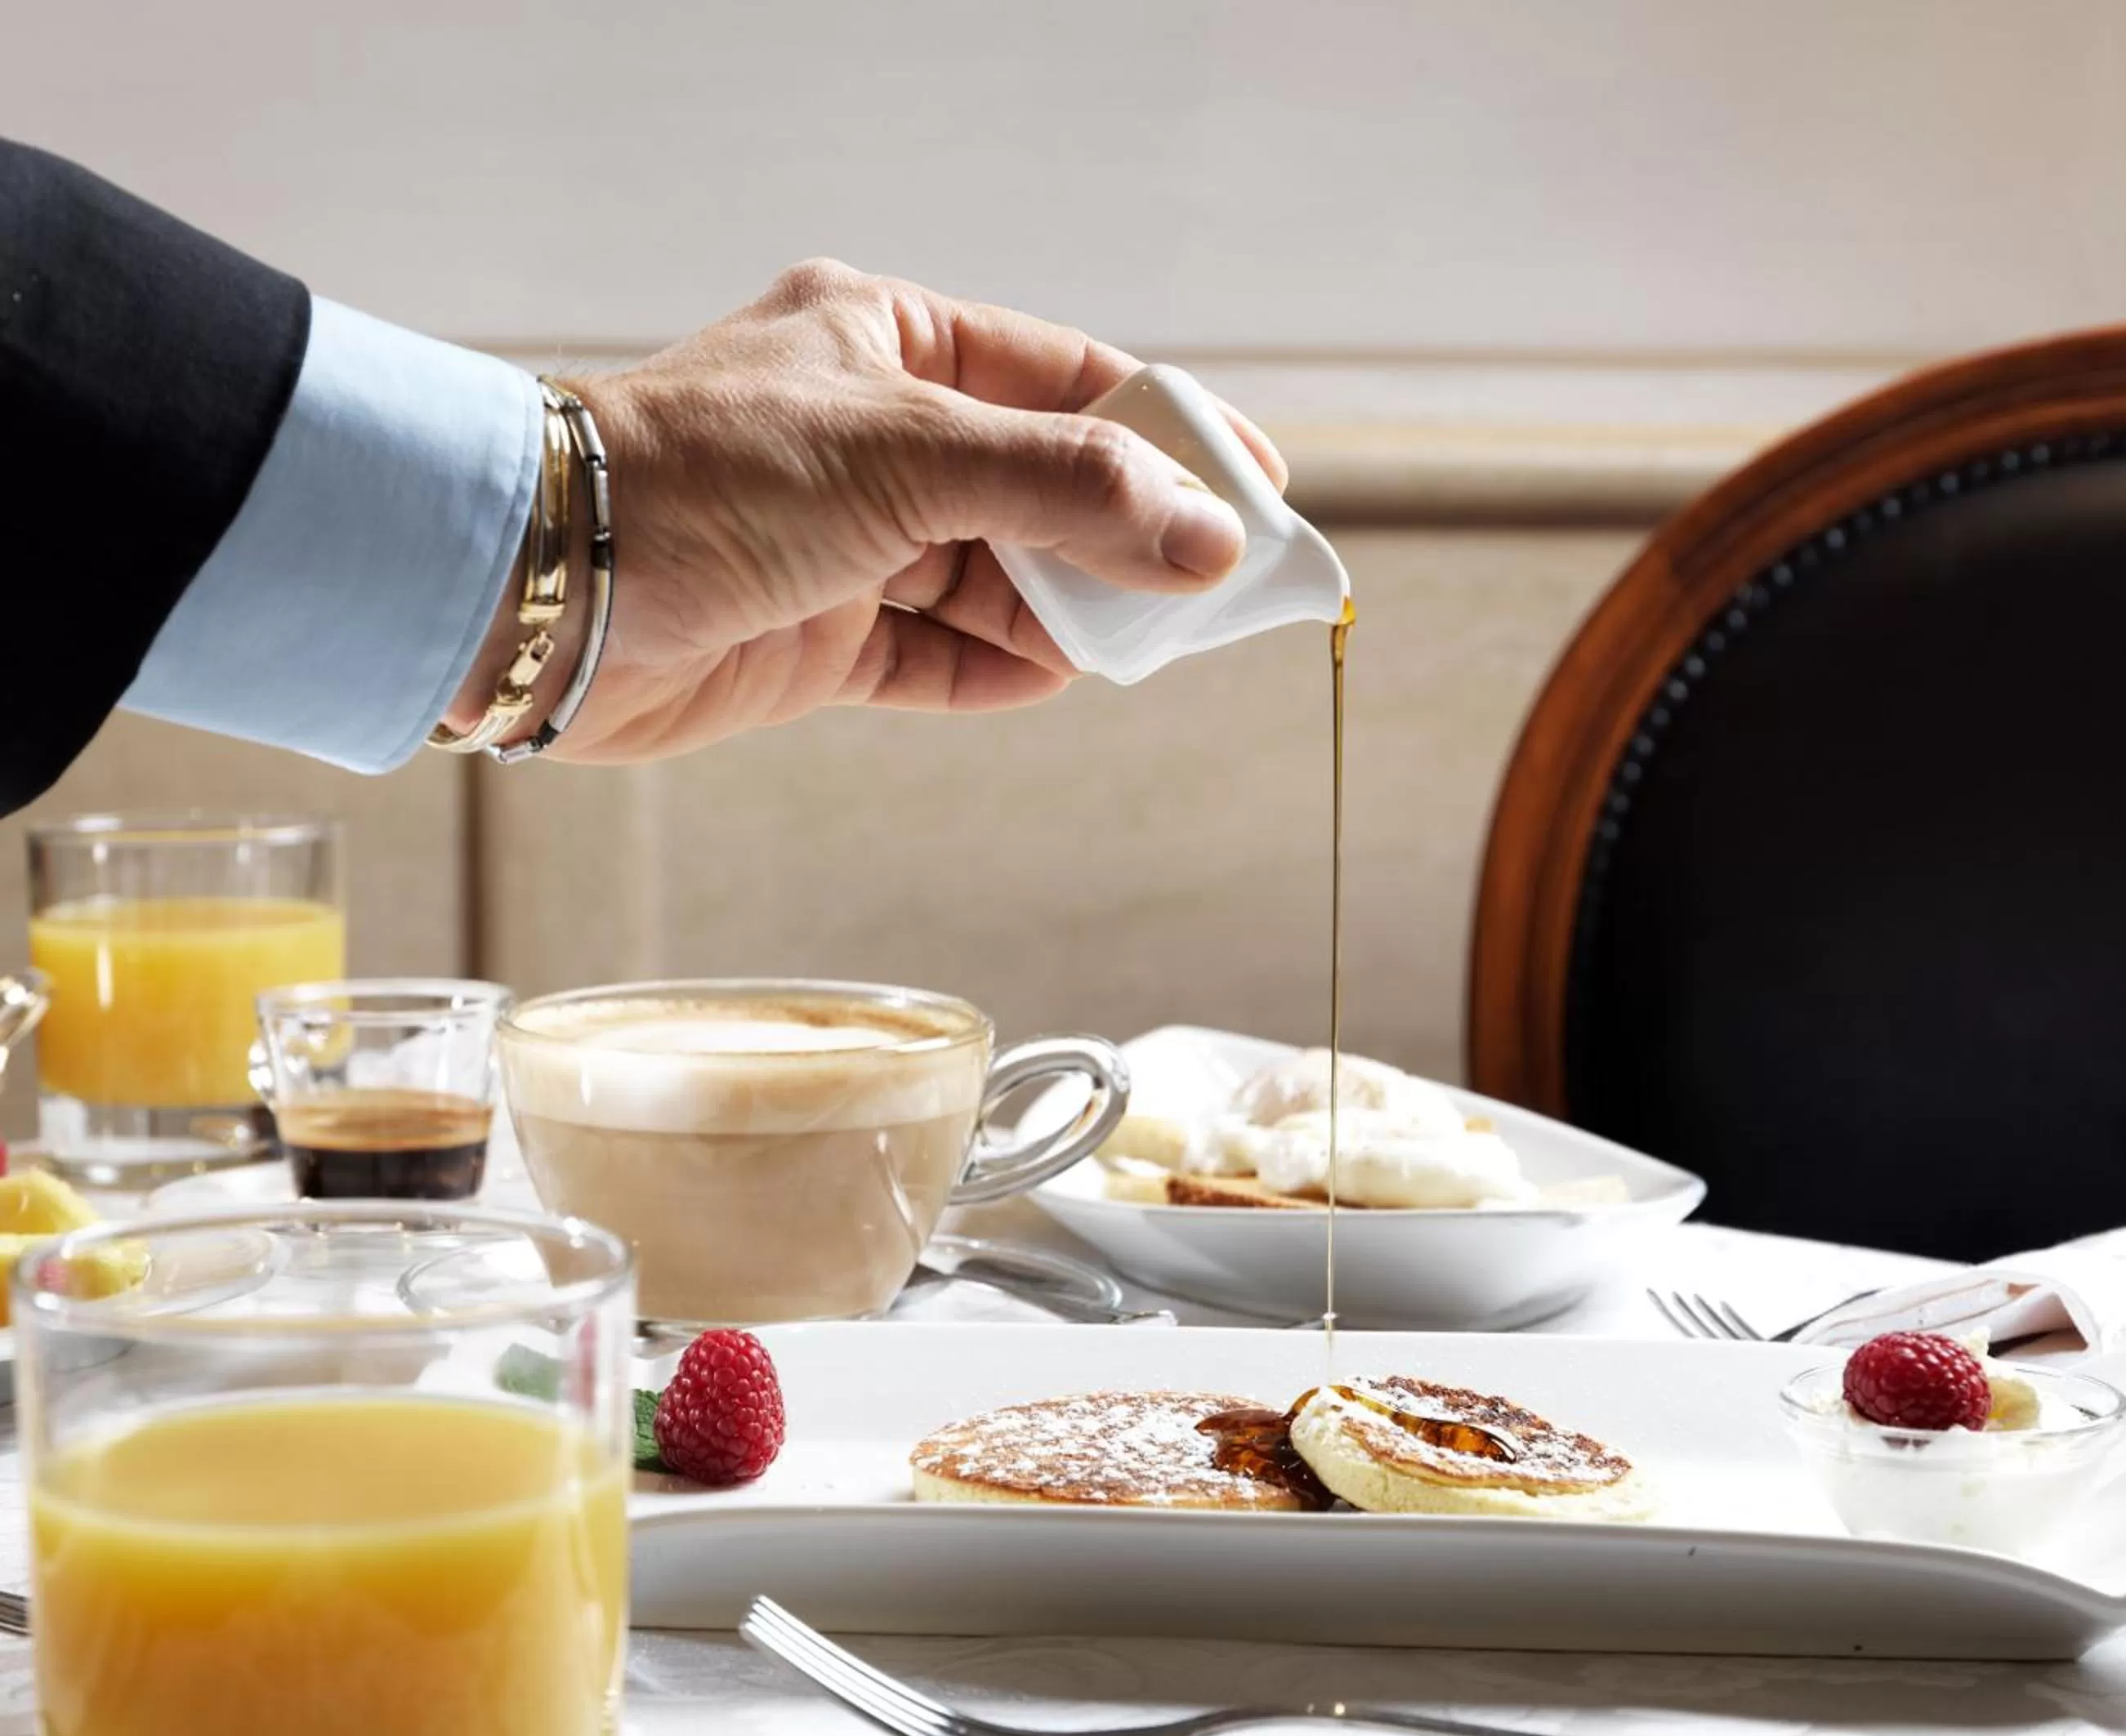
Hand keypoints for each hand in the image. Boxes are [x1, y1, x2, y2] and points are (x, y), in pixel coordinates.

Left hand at [449, 260, 1284, 761]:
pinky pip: (940, 657)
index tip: (1260, 486)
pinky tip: (1054, 678)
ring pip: (1000, 577)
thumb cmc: (702, 476)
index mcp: (889, 342)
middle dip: (1127, 537)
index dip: (1171, 433)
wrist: (540, 591)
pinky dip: (1001, 670)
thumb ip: (1066, 491)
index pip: (1067, 380)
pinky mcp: (819, 635)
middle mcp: (874, 436)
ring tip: (1143, 643)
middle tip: (1216, 589)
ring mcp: (849, 540)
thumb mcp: (908, 455)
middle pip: (1044, 487)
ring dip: (1070, 611)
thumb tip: (1204, 535)